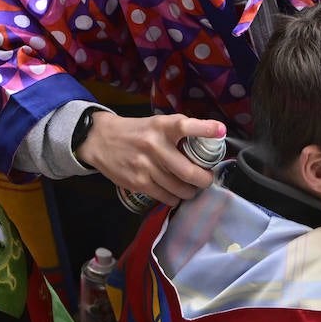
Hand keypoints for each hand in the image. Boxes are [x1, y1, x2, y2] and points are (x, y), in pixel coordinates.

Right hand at [76, 112, 225, 204]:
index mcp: (161, 127)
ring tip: (190, 187)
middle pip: (189, 171)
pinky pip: (166, 197)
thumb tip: (210, 141)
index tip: (220, 131)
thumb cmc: (135, 132)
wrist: (100, 141)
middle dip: (204, 180)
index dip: (205, 129)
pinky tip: (174, 191)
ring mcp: (145, 167)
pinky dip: (175, 197)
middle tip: (207, 179)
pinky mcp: (138, 183)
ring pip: (180, 189)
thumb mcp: (156, 123)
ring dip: (190, 191)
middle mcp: (154, 146)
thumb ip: (178, 131)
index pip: (184, 126)